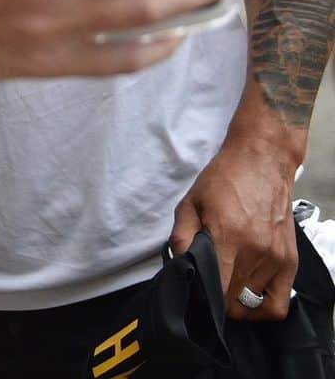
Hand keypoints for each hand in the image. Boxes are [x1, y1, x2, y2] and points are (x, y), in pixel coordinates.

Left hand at [170, 135, 297, 320]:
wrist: (261, 162)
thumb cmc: (223, 180)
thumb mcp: (190, 202)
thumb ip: (181, 235)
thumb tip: (179, 264)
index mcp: (228, 236)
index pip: (217, 288)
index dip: (203, 296)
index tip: (194, 290)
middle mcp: (256, 251)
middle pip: (233, 298)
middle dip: (215, 297)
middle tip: (206, 284)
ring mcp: (276, 259)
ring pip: (252, 302)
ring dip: (236, 300)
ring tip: (224, 284)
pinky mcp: (289, 262)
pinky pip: (279, 304)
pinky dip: (262, 307)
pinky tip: (248, 294)